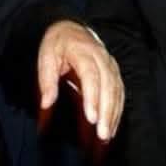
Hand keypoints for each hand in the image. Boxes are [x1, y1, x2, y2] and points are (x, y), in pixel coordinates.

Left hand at [37, 21, 122, 141]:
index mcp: (84, 51)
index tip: (91, 118)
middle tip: (102, 135)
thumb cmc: (57, 45)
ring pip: (117, 91)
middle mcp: (102, 57)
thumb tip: (47, 104)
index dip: (93, 98)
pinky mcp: (114, 72)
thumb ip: (46, 80)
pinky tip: (112, 127)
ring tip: (107, 136)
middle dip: (106, 112)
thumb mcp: (46, 57)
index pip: (91, 76)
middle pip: (108, 86)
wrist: (70, 29)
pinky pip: (120, 93)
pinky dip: (117, 111)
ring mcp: (111, 64)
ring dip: (114, 115)